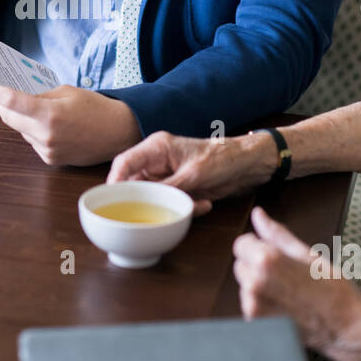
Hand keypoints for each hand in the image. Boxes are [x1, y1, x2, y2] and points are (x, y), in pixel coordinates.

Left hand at [0, 77, 140, 166]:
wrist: (118, 132)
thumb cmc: (96, 108)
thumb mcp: (67, 92)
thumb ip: (40, 94)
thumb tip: (16, 93)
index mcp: (50, 114)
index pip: (11, 101)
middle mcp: (45, 135)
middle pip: (8, 117)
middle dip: (2, 103)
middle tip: (1, 91)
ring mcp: (47, 149)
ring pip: (19, 129)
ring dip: (19, 117)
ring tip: (32, 106)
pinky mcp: (50, 159)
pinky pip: (31, 140)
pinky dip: (32, 130)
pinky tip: (46, 123)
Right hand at [107, 131, 278, 213]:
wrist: (248, 164)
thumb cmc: (223, 158)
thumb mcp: (193, 175)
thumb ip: (166, 188)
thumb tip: (144, 199)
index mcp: (157, 148)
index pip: (124, 162)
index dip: (114, 181)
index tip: (112, 200)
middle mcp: (157, 161)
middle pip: (135, 183)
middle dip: (147, 200)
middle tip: (153, 212)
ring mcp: (167, 175)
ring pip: (153, 197)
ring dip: (171, 205)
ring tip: (195, 202)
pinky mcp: (178, 188)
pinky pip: (171, 203)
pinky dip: (185, 207)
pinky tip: (204, 203)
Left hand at [233, 207, 360, 351]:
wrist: (344, 325)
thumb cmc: (332, 288)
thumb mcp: (307, 253)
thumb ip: (276, 234)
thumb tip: (258, 214)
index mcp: (266, 261)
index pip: (241, 244)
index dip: (259, 247)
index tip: (275, 255)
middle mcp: (254, 283)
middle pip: (241, 264)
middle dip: (258, 266)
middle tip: (287, 276)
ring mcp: (253, 306)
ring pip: (245, 285)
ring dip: (260, 286)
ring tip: (288, 292)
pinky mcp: (255, 323)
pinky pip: (250, 304)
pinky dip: (262, 304)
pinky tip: (284, 306)